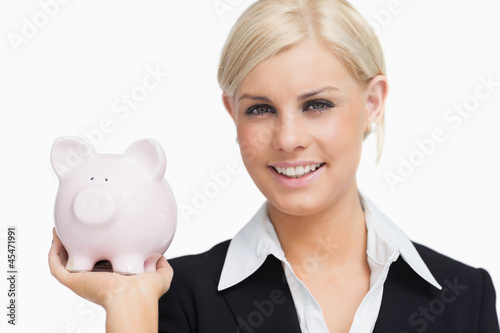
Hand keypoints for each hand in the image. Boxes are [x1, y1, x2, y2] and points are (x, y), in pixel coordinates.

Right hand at [48, 228, 172, 309]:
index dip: (96, 249)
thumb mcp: (160, 277)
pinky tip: (57, 237)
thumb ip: (162, 266)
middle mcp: (94, 279)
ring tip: (60, 229)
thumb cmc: (146, 293)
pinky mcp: (73, 281)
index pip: (100, 261)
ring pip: (64, 262)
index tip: (96, 235)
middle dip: (74, 245)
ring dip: (60, 245)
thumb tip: (160, 255)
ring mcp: (82, 280)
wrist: (134, 297)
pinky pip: (56, 266)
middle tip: (73, 229)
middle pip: (79, 259)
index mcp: (111, 278)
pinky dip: (54, 252)